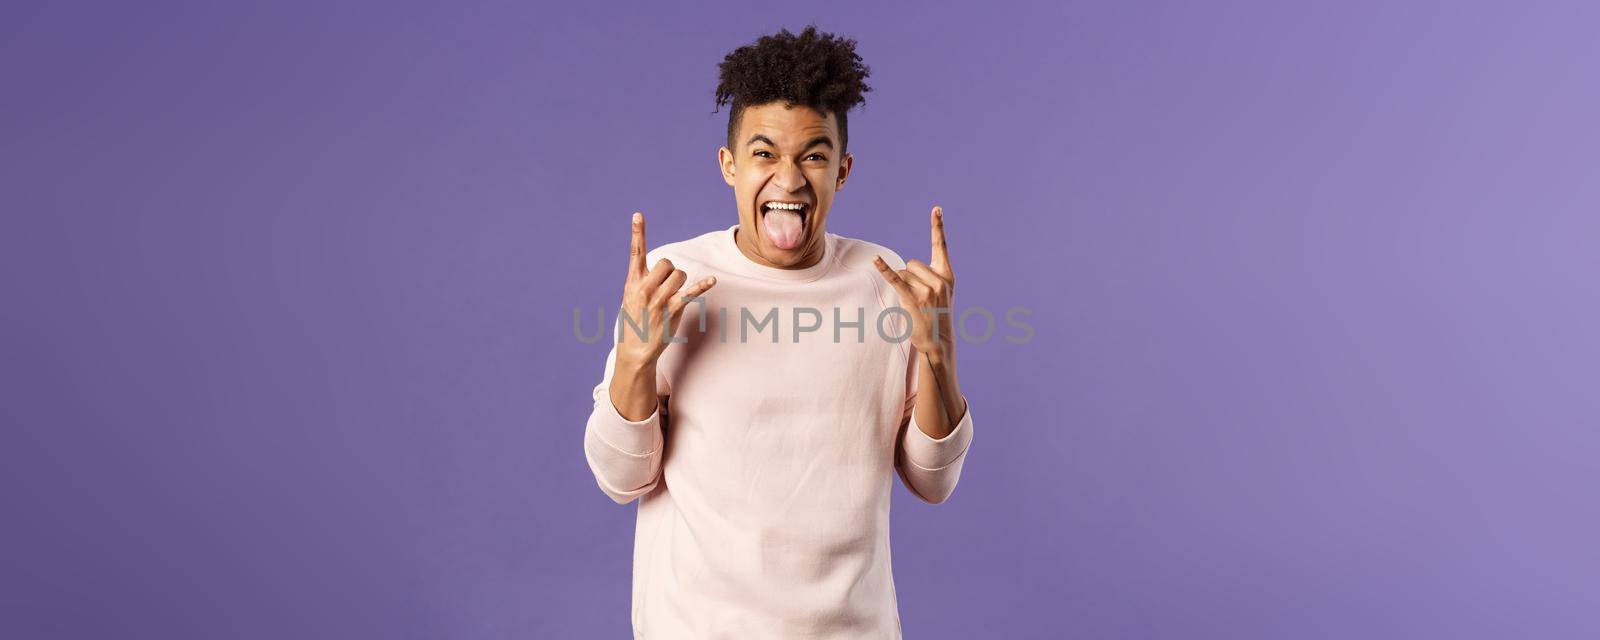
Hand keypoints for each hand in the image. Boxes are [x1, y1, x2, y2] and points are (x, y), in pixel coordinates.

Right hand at [616, 212, 716, 369]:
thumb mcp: (630, 298)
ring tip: (672, 296)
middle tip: (665, 286)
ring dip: (680, 282)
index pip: (635, 253)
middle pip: (666, 262)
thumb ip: (642, 280)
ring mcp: (659, 299)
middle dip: (670, 270)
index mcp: (632, 282)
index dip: (637, 233)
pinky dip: (703, 285)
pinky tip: (712, 280)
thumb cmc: (634, 322)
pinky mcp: (673, 310)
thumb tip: (663, 268)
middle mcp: (644, 288)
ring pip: (679, 274)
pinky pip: (691, 292)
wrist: (634, 351)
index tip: (638, 215)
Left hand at [873, 205, 956, 362]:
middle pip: (912, 263)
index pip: (941, 246)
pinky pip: (895, 280)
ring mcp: (927, 290)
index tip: (936, 209)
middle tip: (919, 297)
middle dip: (910, 276)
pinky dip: (884, 270)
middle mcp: (939, 280)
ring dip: (903, 286)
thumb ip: (931, 275)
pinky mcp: (912, 299)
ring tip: (915, 303)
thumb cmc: (937, 313)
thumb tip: (903, 268)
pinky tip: (875, 260)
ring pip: (903, 273)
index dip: (938, 226)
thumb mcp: (942, 292)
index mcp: (947, 275)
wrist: (938, 340)